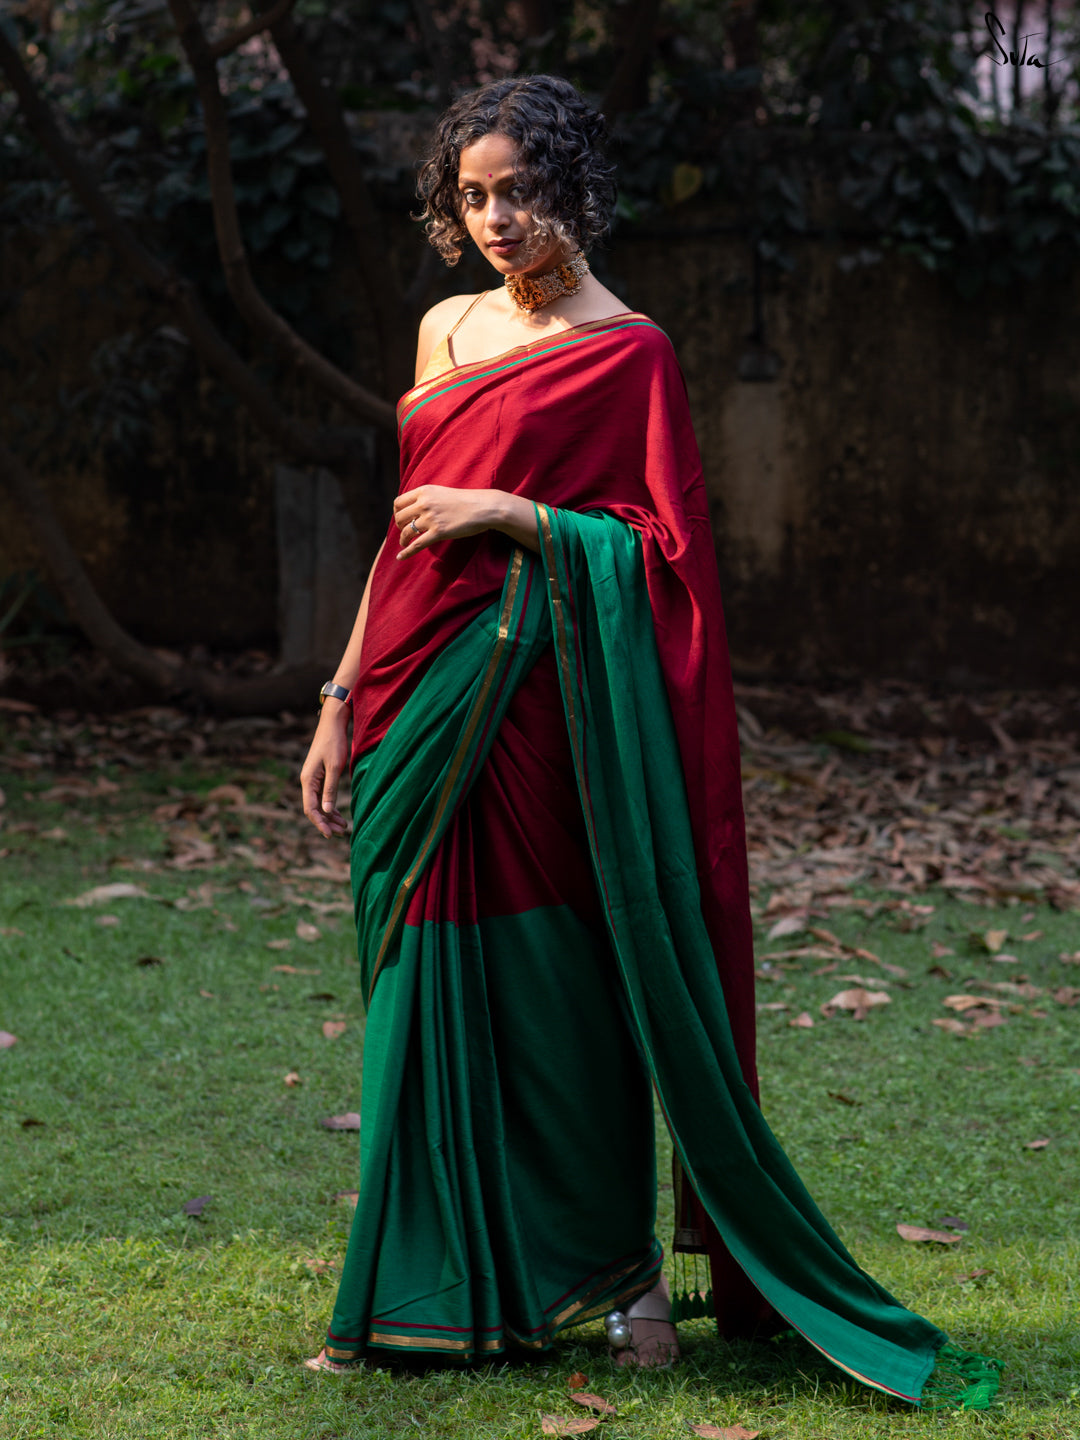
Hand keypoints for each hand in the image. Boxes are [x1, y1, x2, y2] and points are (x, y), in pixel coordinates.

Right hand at [300, 702, 350, 838]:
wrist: (333, 724)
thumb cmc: (334, 743)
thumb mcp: (334, 767)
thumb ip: (330, 790)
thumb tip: (327, 811)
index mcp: (308, 780)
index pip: (310, 808)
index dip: (320, 823)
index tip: (331, 835)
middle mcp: (307, 781)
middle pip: (314, 809)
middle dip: (326, 822)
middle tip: (342, 833)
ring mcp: (313, 779)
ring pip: (319, 804)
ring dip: (330, 817)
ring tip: (344, 827)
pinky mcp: (320, 776)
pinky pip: (323, 796)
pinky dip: (331, 807)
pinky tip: (340, 815)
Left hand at [393, 485, 500, 559]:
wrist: (483, 507)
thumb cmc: (466, 501)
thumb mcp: (442, 492)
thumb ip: (427, 498)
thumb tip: (414, 510)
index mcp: (424, 491)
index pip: (398, 502)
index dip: (397, 512)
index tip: (401, 519)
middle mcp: (424, 503)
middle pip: (400, 517)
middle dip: (399, 526)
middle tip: (405, 531)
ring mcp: (431, 518)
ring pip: (406, 531)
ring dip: (403, 539)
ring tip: (405, 543)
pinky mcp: (438, 532)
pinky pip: (416, 545)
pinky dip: (406, 552)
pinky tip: (400, 557)